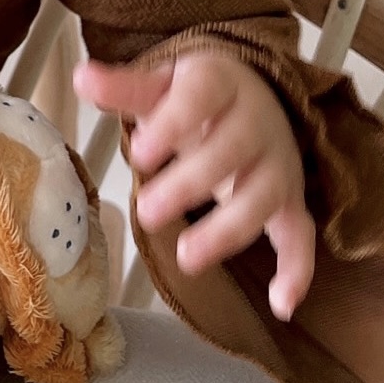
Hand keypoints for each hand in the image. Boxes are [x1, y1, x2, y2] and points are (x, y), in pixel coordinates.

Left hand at [74, 51, 314, 320]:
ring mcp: (277, 164)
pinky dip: (298, 269)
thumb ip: (123, 88)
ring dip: (227, 230)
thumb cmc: (193, 97)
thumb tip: (82, 78)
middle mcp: (257, 122)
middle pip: (231, 151)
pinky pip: (301, 235)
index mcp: (221, 82)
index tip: (139, 151)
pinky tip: (281, 303)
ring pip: (262, 198)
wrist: (248, 99)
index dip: (173, 124)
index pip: (201, 96)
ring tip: (184, 258)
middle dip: (189, 184)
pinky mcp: (290, 201)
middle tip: (146, 211)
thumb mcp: (159, 85)